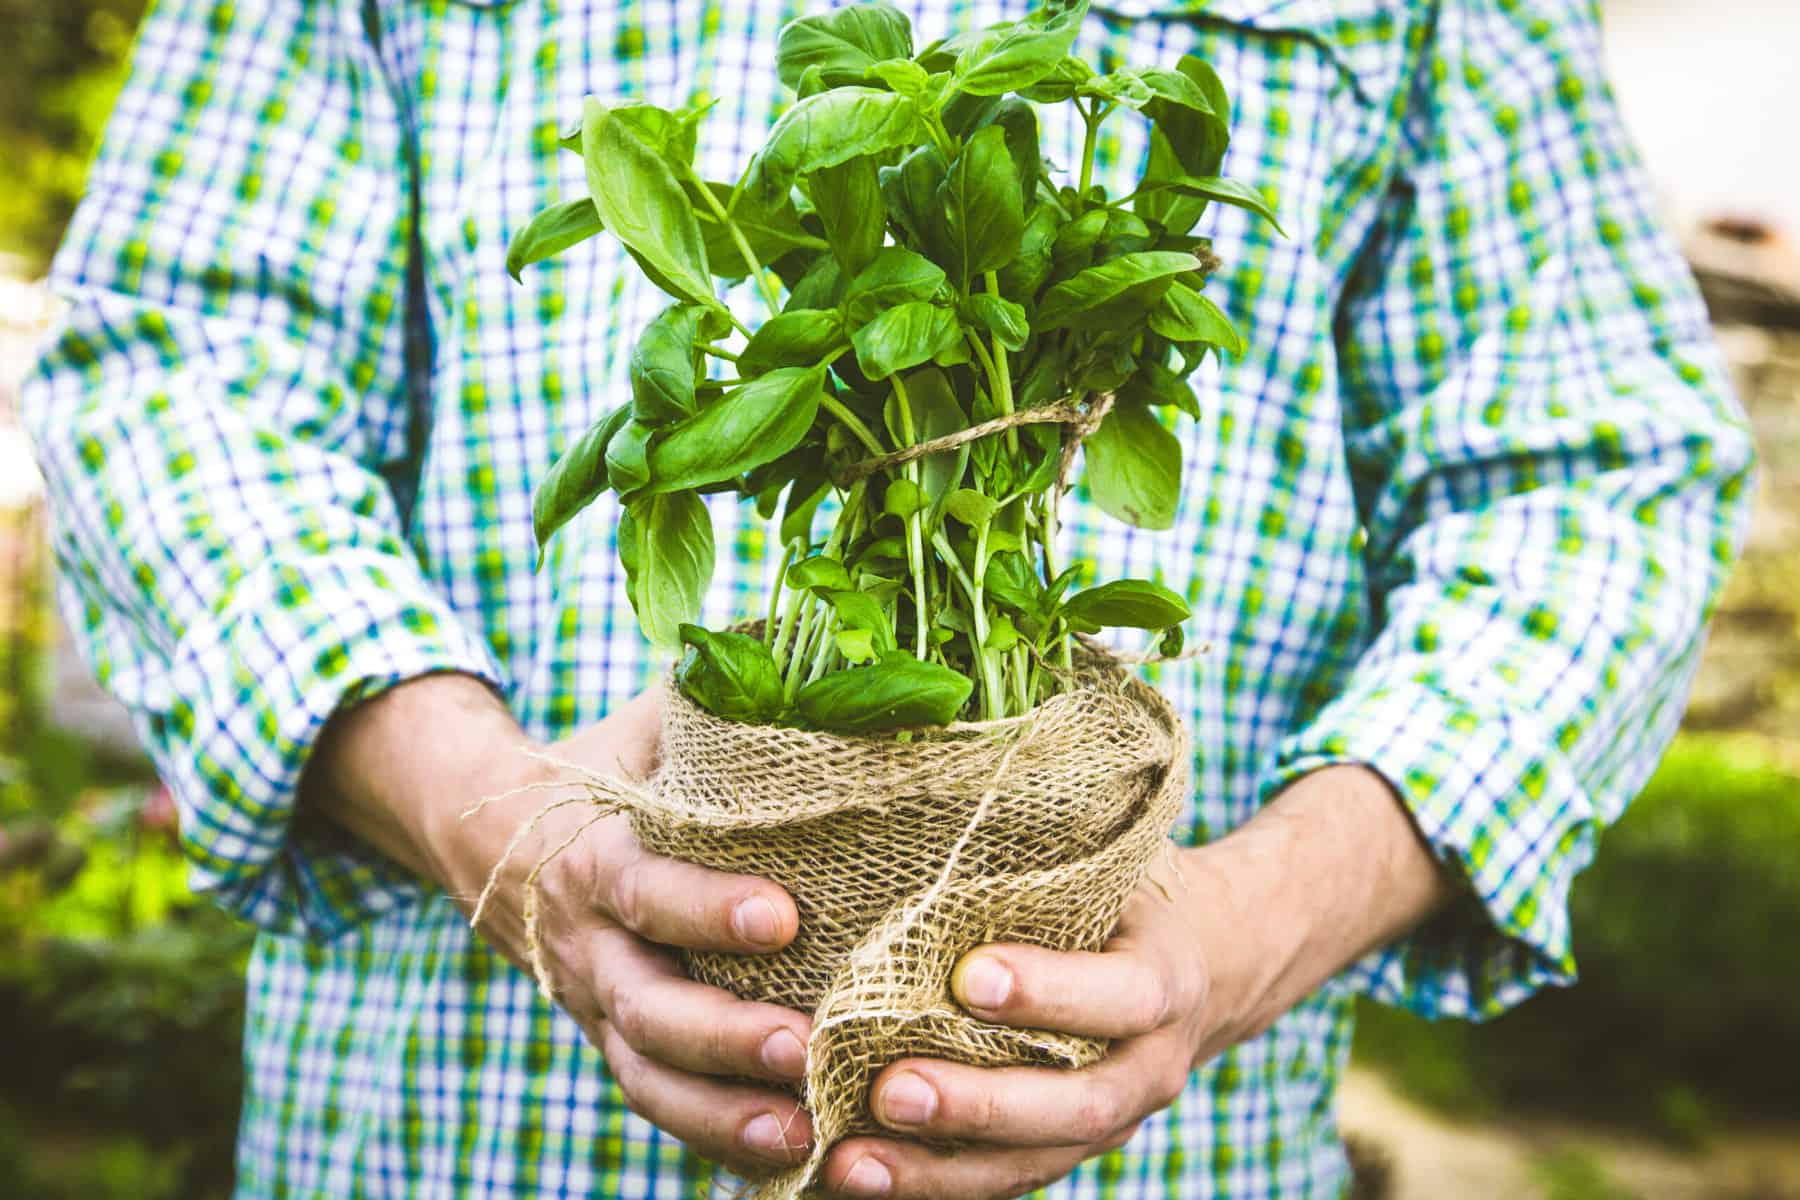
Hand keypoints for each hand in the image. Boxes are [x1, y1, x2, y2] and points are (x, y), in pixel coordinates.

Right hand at [306, 676, 816, 1175]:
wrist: (491, 835)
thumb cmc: (605, 765)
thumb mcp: (645, 723)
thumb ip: (714, 692)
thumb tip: (810, 640)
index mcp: (593, 857)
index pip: (644, 890)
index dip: (706, 908)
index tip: (783, 913)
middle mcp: (588, 946)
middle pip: (644, 1009)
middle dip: (723, 1037)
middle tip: (806, 1049)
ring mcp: (597, 1006)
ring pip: (646, 1079)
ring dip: (722, 1114)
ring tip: (806, 1134)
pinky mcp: (616, 1046)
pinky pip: (656, 1106)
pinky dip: (714, 1143)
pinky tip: (789, 1162)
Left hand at [816, 765, 1451, 1198]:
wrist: (1219, 959)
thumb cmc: (1135, 877)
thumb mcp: (1124, 837)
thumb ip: (1070, 795)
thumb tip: (1016, 664)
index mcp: (1162, 973)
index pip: (1116, 994)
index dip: (1049, 989)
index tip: (968, 972)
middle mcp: (1145, 1059)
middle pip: (1073, 1103)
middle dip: (980, 1101)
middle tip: (887, 1084)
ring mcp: (1107, 1112)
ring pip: (1033, 1160)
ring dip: (940, 1170)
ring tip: (848, 1162)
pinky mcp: (1064, 1143)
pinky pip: (1004, 1181)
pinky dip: (935, 1188)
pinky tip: (848, 1180)